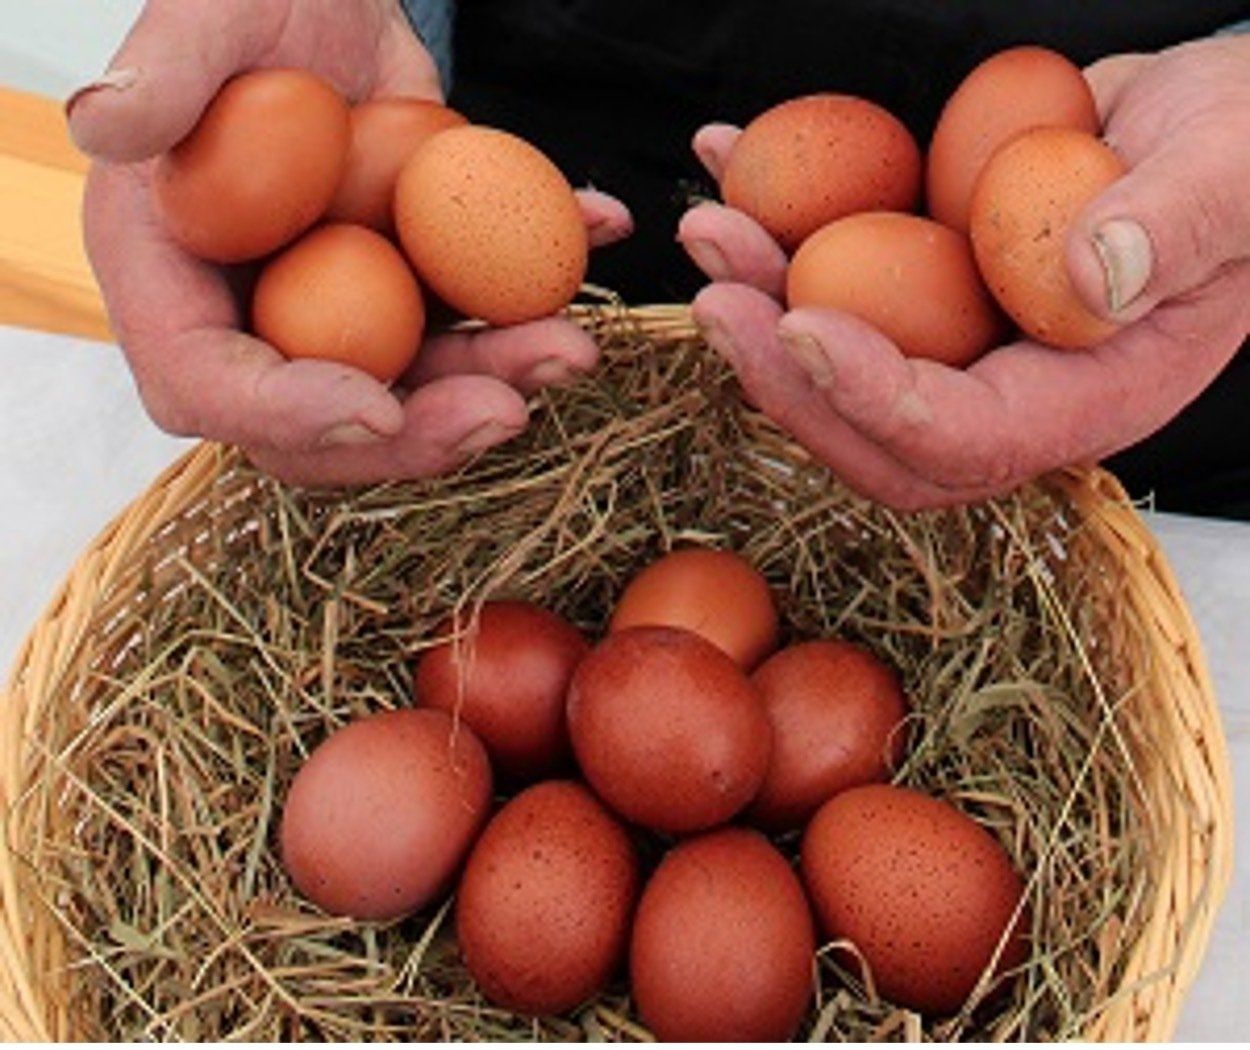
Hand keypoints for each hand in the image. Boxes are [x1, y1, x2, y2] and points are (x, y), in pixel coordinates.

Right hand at [71, 0, 631, 486]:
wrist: (332, 3)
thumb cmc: (254, 2)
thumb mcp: (208, 15)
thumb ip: (166, 74)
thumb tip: (106, 124)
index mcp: (173, 274)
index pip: (207, 383)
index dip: (285, 416)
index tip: (375, 410)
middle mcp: (256, 316)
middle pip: (325, 424)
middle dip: (419, 435)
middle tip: (506, 412)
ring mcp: (342, 314)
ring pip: (417, 386)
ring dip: (498, 379)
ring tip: (571, 346)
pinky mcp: (415, 293)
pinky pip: (478, 320)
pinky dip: (541, 292)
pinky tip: (595, 233)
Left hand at [678, 36, 1249, 509]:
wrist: (1213, 127)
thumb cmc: (1243, 152)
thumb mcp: (1237, 173)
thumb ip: (1181, 223)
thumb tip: (1095, 275)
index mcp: (1086, 397)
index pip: (963, 438)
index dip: (875, 397)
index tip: (802, 324)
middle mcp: (1006, 392)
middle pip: (870, 431)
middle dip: (781, 377)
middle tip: (716, 298)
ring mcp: (957, 345)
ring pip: (832, 362)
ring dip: (758, 300)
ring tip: (710, 225)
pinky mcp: (923, 290)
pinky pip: (835, 280)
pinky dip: (774, 229)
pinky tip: (733, 158)